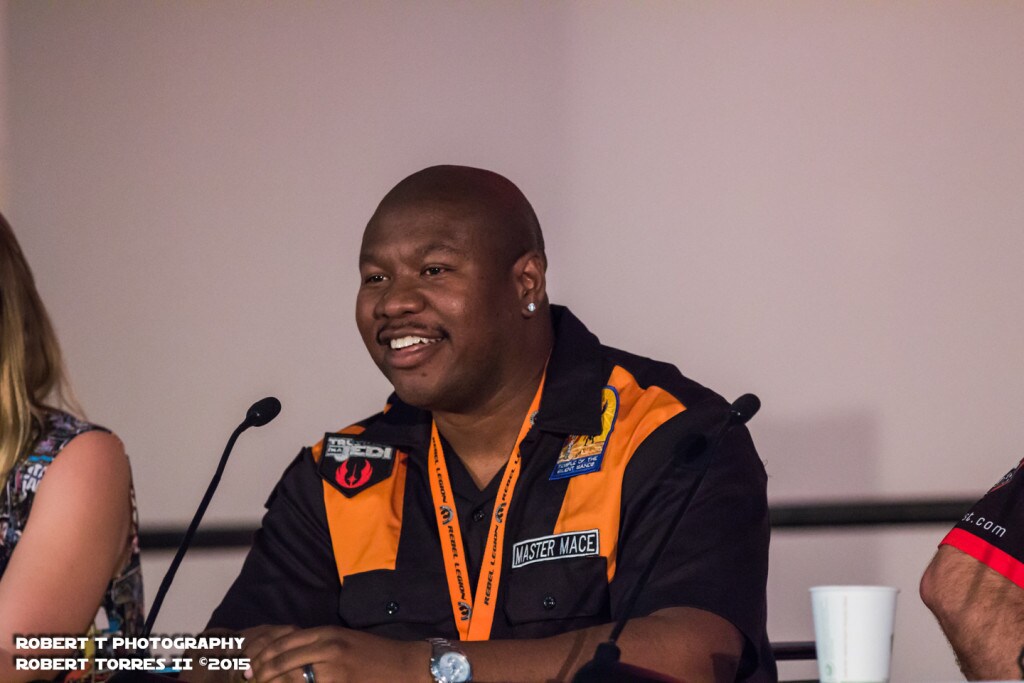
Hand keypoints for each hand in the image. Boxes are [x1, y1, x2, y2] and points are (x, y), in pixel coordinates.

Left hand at [241, 625, 429, 682]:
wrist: (404, 666)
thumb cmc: (374, 654)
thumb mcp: (345, 641)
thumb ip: (319, 645)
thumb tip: (289, 654)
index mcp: (328, 633)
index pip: (285, 640)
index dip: (264, 653)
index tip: (250, 663)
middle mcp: (328, 647)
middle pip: (283, 658)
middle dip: (261, 671)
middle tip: (250, 678)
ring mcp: (333, 669)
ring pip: (291, 676)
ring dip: (274, 682)